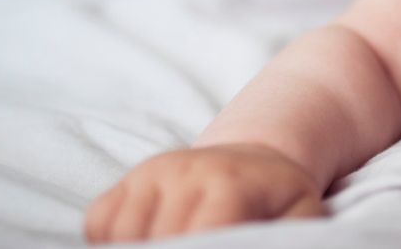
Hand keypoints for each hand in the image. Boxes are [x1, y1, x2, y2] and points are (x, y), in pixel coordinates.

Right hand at [84, 143, 323, 242]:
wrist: (257, 160)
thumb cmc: (281, 201)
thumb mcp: (303, 216)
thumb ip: (294, 239)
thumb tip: (278, 246)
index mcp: (230, 183)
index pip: (202, 237)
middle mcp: (185, 170)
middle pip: (158, 241)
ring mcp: (152, 172)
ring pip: (121, 236)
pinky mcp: (129, 178)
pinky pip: (97, 222)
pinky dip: (108, 244)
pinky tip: (144, 247)